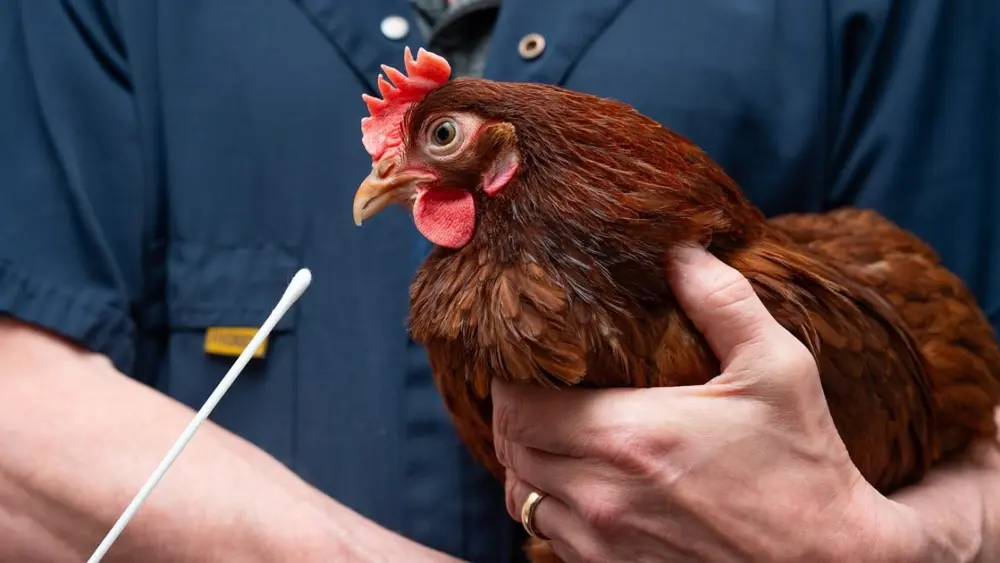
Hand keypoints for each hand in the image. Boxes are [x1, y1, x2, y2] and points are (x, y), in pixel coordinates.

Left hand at [492, 245, 922, 562]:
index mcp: (629, 436)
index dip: (509, 381)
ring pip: (524, 496)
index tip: (529, 363)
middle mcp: (602, 494)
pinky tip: (582, 482)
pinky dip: (551, 505)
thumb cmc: (804, 465)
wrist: (830, 562)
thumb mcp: (778, 369)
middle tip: (538, 392)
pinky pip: (549, 535)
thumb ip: (724, 302)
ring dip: (529, 462)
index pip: (517, 407)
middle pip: (513, 449)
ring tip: (554, 434)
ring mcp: (603, 542)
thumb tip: (682, 251)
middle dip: (516, 416)